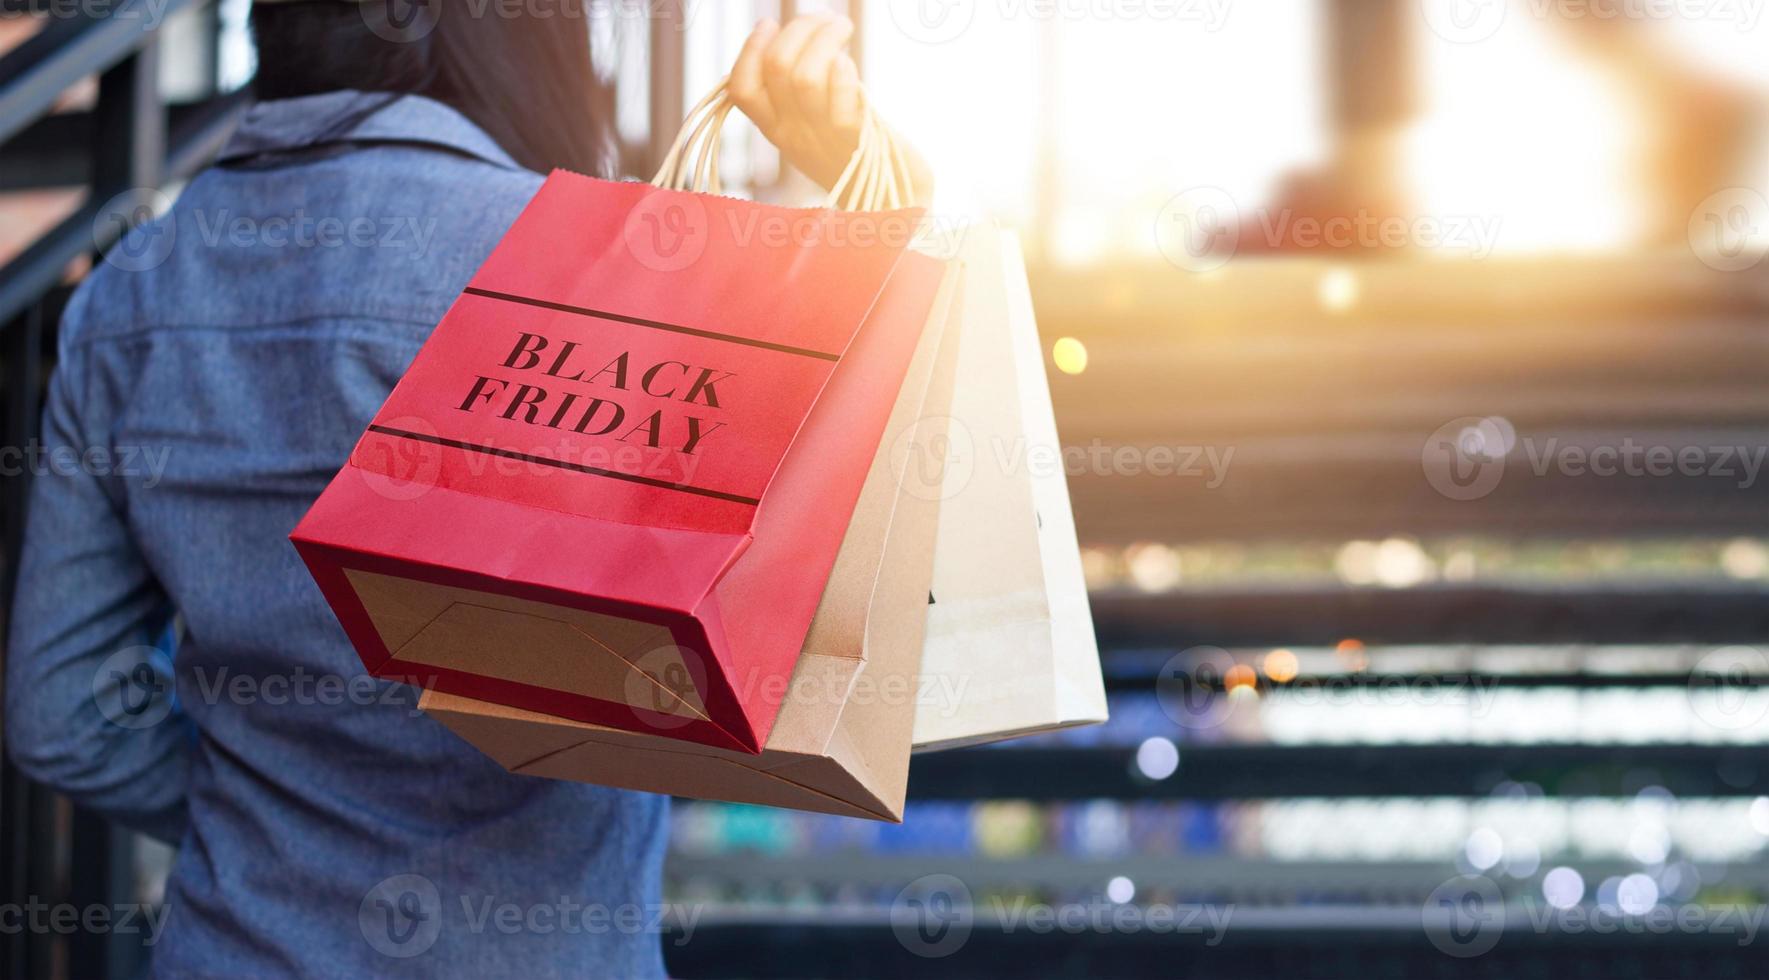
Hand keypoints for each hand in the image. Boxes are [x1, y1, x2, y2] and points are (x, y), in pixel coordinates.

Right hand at [728, 15, 933, 205]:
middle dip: (798, 29)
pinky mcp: (859, 137)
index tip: (769, 24)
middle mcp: (794, 134)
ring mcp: (824, 136)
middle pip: (777, 68)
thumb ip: (795, 92)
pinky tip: (850, 59)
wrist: (890, 204)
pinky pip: (842, 98)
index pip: (740, 89)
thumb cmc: (853, 154)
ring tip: (841, 27)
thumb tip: (792, 37)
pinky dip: (843, 69)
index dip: (749, 50)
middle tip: (823, 19)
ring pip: (805, 76)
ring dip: (823, 38)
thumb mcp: (811, 126)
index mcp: (776, 130)